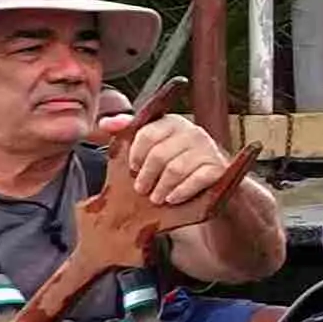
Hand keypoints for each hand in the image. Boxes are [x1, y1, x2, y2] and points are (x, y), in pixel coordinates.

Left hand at [88, 110, 238, 258]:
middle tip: (140, 189)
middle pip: (159, 154)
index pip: (147, 133)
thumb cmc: (175, 160)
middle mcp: (192, 132)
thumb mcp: (153, 144)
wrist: (212, 179)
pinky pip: (196, 180)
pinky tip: (172, 199)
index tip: (132, 167)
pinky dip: (181, 192)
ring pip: (176, 169)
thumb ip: (128, 131)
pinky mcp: (218, 168)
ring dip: (161, 187)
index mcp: (172, 123)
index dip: (135, 153)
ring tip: (155, 198)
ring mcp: (207, 150)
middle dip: (147, 175)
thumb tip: (104, 123)